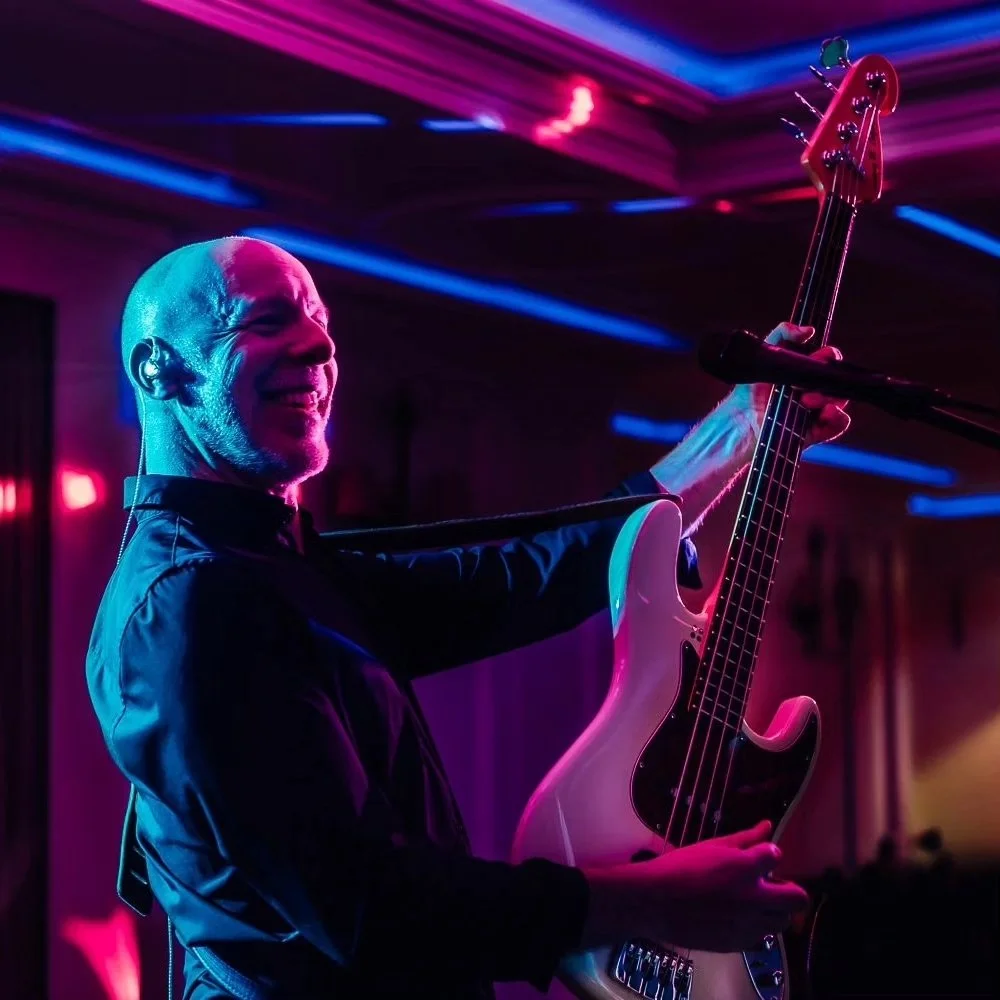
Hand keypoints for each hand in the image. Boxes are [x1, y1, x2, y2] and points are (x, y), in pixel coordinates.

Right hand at [579, 820, 809, 953]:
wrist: (655, 902)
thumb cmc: (680, 867)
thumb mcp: (712, 847)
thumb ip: (744, 838)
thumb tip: (767, 825)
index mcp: (745, 868)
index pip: (777, 856)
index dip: (769, 855)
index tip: (761, 857)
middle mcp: (754, 898)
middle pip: (797, 898)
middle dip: (789, 889)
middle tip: (770, 885)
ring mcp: (748, 924)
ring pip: (782, 921)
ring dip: (774, 909)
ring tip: (752, 901)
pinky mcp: (738, 944)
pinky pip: (762, 936)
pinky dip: (756, 925)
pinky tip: (736, 916)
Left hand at [727, 322, 850, 446]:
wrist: (739, 423)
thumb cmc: (749, 391)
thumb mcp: (762, 356)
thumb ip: (781, 335)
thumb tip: (808, 330)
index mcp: (803, 372)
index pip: (828, 360)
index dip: (829, 356)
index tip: (821, 356)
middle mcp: (813, 390)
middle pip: (837, 379)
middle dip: (829, 377)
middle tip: (806, 382)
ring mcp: (816, 411)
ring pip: (840, 399)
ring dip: (830, 397)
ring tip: (806, 399)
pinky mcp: (815, 431)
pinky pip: (839, 423)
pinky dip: (838, 417)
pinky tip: (826, 413)